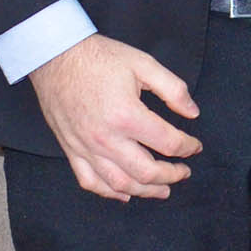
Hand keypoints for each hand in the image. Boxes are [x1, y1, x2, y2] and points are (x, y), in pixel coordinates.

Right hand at [28, 33, 201, 202]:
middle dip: (171, 175)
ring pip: (120, 184)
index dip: (187, 147)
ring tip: (163, 190)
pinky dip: (109, 193)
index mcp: (127, 116)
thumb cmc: (100, 58)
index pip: (167, 143)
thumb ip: (173, 89)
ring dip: (145, 191)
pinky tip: (124, 194)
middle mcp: (106, 139)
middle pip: (146, 172)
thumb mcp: (143, 63)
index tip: (195, 146)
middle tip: (184, 172)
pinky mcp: (71, 150)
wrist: (56, 57)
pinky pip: (90, 182)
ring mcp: (86, 148)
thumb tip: (193, 112)